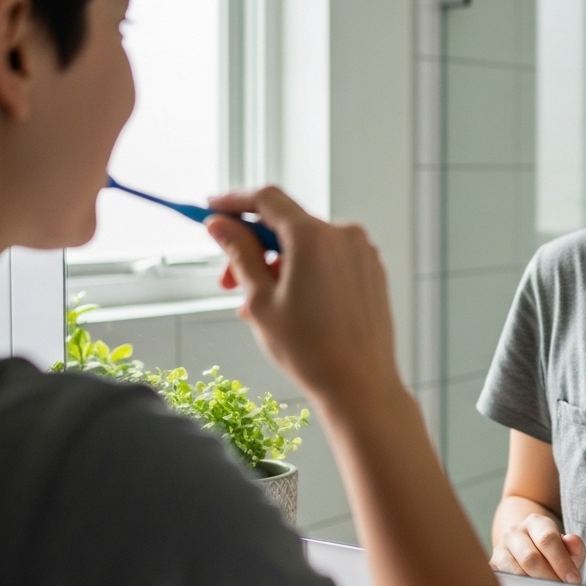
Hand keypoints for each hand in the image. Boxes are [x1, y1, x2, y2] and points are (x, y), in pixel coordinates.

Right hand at [205, 186, 399, 407]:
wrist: (361, 386)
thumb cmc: (312, 352)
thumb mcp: (261, 300)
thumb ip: (239, 253)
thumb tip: (220, 225)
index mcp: (314, 237)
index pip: (267, 199)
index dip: (235, 202)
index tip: (213, 209)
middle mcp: (344, 236)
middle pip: (286, 224)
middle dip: (252, 248)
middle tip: (228, 281)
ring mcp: (362, 253)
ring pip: (306, 245)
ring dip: (277, 266)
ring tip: (259, 308)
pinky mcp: (371, 271)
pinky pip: (329, 259)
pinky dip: (304, 273)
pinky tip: (290, 306)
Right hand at [489, 513, 585, 583]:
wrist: (527, 545)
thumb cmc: (551, 550)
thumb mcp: (567, 547)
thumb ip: (574, 546)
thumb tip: (573, 541)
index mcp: (535, 522)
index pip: (547, 539)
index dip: (562, 561)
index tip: (574, 580)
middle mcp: (515, 531)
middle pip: (530, 557)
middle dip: (549, 577)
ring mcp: (501, 547)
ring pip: (516, 571)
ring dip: (535, 585)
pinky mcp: (493, 564)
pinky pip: (506, 580)